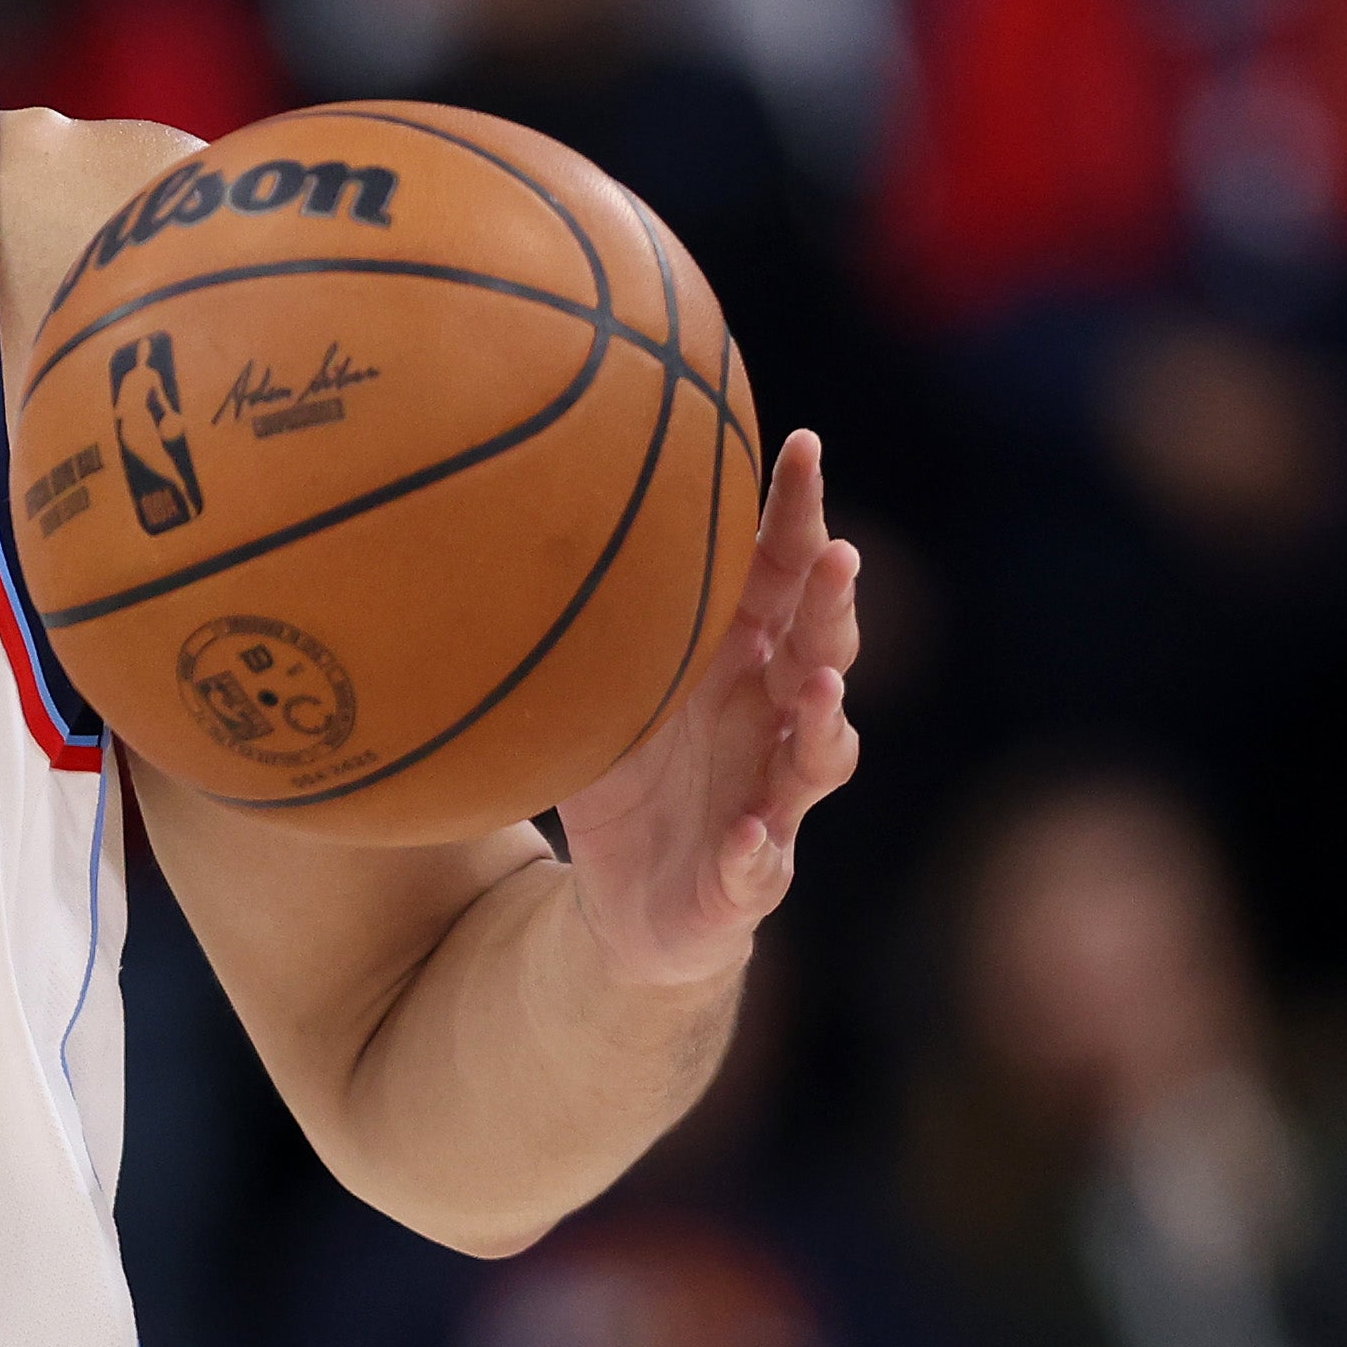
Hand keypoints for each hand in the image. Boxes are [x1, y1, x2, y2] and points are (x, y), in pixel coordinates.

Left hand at [559, 428, 858, 989]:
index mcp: (742, 661)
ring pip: (817, 754)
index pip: (785, 575)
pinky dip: (756, 852)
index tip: (804, 444)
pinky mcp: (750, 877)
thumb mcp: (596, 689)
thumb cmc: (624, 775)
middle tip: (837, 555)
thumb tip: (510, 509)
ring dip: (821, 721)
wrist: (627, 902)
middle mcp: (773, 720)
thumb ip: (591, 618)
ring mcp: (773, 798)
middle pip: (821, 650)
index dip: (801, 515)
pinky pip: (761, 866)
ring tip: (818, 689)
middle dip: (833, 605)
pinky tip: (745, 836)